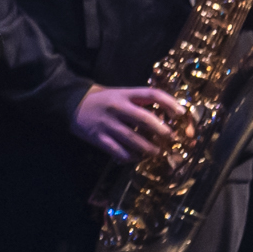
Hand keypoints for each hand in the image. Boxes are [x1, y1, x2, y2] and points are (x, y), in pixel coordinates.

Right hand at [72, 84, 186, 161]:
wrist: (71, 103)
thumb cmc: (102, 99)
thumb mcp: (120, 94)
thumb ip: (139, 102)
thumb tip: (166, 115)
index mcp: (125, 94)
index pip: (151, 94)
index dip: (169, 103)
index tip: (181, 113)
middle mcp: (117, 107)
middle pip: (145, 119)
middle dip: (162, 131)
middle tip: (170, 138)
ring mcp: (107, 124)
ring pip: (134, 139)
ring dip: (149, 148)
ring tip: (156, 152)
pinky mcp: (99, 138)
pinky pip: (119, 151)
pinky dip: (130, 157)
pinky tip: (135, 158)